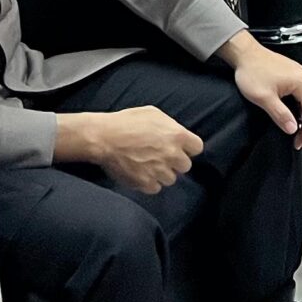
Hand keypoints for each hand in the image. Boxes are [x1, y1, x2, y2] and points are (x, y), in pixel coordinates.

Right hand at [60, 106, 202, 192]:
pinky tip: (141, 174)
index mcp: (177, 135)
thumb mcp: (153, 114)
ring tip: (149, 165)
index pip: (197, 148)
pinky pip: (155, 188)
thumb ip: (170, 126)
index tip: (181, 148)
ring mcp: (159, 171)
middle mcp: (172, 154)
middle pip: (185, 166)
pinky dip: (149, 183)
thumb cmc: (126, 122)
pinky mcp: (145, 183)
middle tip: (161, 157)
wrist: (104, 138)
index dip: (188, 148)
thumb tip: (175, 134)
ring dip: (162, 173)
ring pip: (171, 179)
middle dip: (175, 162)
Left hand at [226, 35, 301, 149]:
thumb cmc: (252, 70)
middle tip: (299, 140)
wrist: (244, 54)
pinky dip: (298, 107)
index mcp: (301, 82)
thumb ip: (280, 115)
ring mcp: (298, 74)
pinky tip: (291, 115)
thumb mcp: (265, 98)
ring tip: (294, 130)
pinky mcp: (292, 74)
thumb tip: (292, 128)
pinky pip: (301, 94)